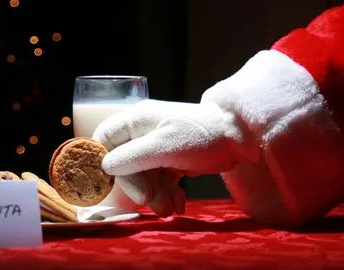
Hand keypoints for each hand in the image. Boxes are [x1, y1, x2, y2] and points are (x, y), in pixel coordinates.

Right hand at [92, 99, 259, 216]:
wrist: (239, 138)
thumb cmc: (202, 136)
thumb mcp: (165, 147)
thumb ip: (133, 157)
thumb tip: (106, 167)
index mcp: (135, 120)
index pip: (105, 139)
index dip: (104, 162)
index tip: (114, 183)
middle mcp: (141, 131)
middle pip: (124, 164)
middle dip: (139, 187)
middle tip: (153, 203)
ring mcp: (154, 146)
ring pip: (141, 176)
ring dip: (154, 196)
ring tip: (171, 210)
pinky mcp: (167, 160)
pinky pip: (157, 180)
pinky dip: (166, 194)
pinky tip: (178, 205)